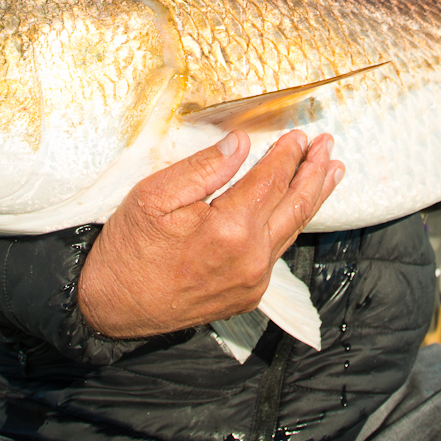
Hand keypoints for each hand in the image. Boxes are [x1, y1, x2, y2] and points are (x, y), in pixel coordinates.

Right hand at [77, 130, 344, 338]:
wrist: (111, 306)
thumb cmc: (129, 248)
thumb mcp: (154, 196)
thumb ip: (203, 168)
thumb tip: (241, 145)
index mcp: (230, 229)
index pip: (271, 180)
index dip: (287, 155)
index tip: (299, 135)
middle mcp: (250, 259)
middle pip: (294, 205)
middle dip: (314, 172)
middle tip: (328, 147)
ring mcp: (252, 281)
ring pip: (292, 231)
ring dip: (312, 198)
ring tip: (329, 173)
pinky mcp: (247, 295)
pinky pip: (276, 253)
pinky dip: (290, 226)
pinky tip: (294, 210)